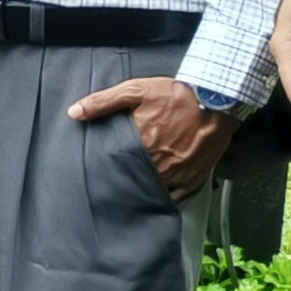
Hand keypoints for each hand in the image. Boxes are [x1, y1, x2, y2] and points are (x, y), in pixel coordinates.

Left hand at [69, 77, 235, 198]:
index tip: (99, 175)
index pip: (115, 167)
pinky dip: (166, 199)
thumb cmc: (176, 95)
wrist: (217, 100)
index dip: (107, 171)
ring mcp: (178, 175)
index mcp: (140, 146)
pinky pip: (177, 198)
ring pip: (154, 191)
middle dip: (124, 183)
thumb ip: (102, 102)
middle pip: (134, 181)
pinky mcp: (194, 179)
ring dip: (143, 192)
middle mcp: (158, 165)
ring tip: (132, 194)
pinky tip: (157, 198)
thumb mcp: (135, 90)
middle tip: (112, 189)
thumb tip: (74, 113)